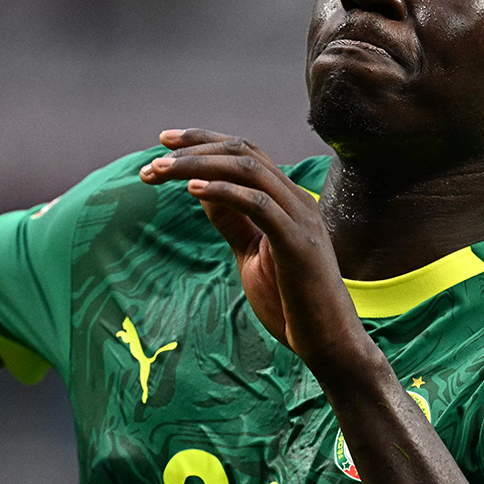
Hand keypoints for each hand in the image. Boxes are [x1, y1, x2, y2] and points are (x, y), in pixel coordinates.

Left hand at [140, 129, 366, 372]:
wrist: (329, 343)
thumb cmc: (290, 301)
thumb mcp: (251, 252)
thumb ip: (233, 221)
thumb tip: (200, 189)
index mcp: (287, 199)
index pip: (245, 152)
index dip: (203, 141)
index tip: (163, 141)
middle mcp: (297, 199)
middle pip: (242, 153)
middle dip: (194, 149)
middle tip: (153, 159)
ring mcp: (301, 218)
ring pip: (248, 170)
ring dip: (199, 166)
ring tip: (161, 170)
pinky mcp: (299, 244)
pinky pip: (259, 205)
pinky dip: (224, 193)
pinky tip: (193, 190)